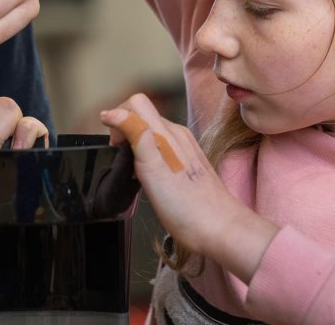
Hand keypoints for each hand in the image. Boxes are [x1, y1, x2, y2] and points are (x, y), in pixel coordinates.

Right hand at [100, 94, 277, 282]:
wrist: (222, 230)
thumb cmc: (187, 208)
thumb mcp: (152, 170)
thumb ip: (135, 135)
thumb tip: (114, 113)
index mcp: (168, 134)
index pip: (136, 103)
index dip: (117, 117)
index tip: (112, 143)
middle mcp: (178, 135)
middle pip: (144, 114)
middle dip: (124, 129)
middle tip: (119, 156)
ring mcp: (186, 148)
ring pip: (153, 130)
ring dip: (136, 141)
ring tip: (132, 167)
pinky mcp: (190, 162)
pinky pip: (164, 146)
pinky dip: (149, 153)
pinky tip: (150, 175)